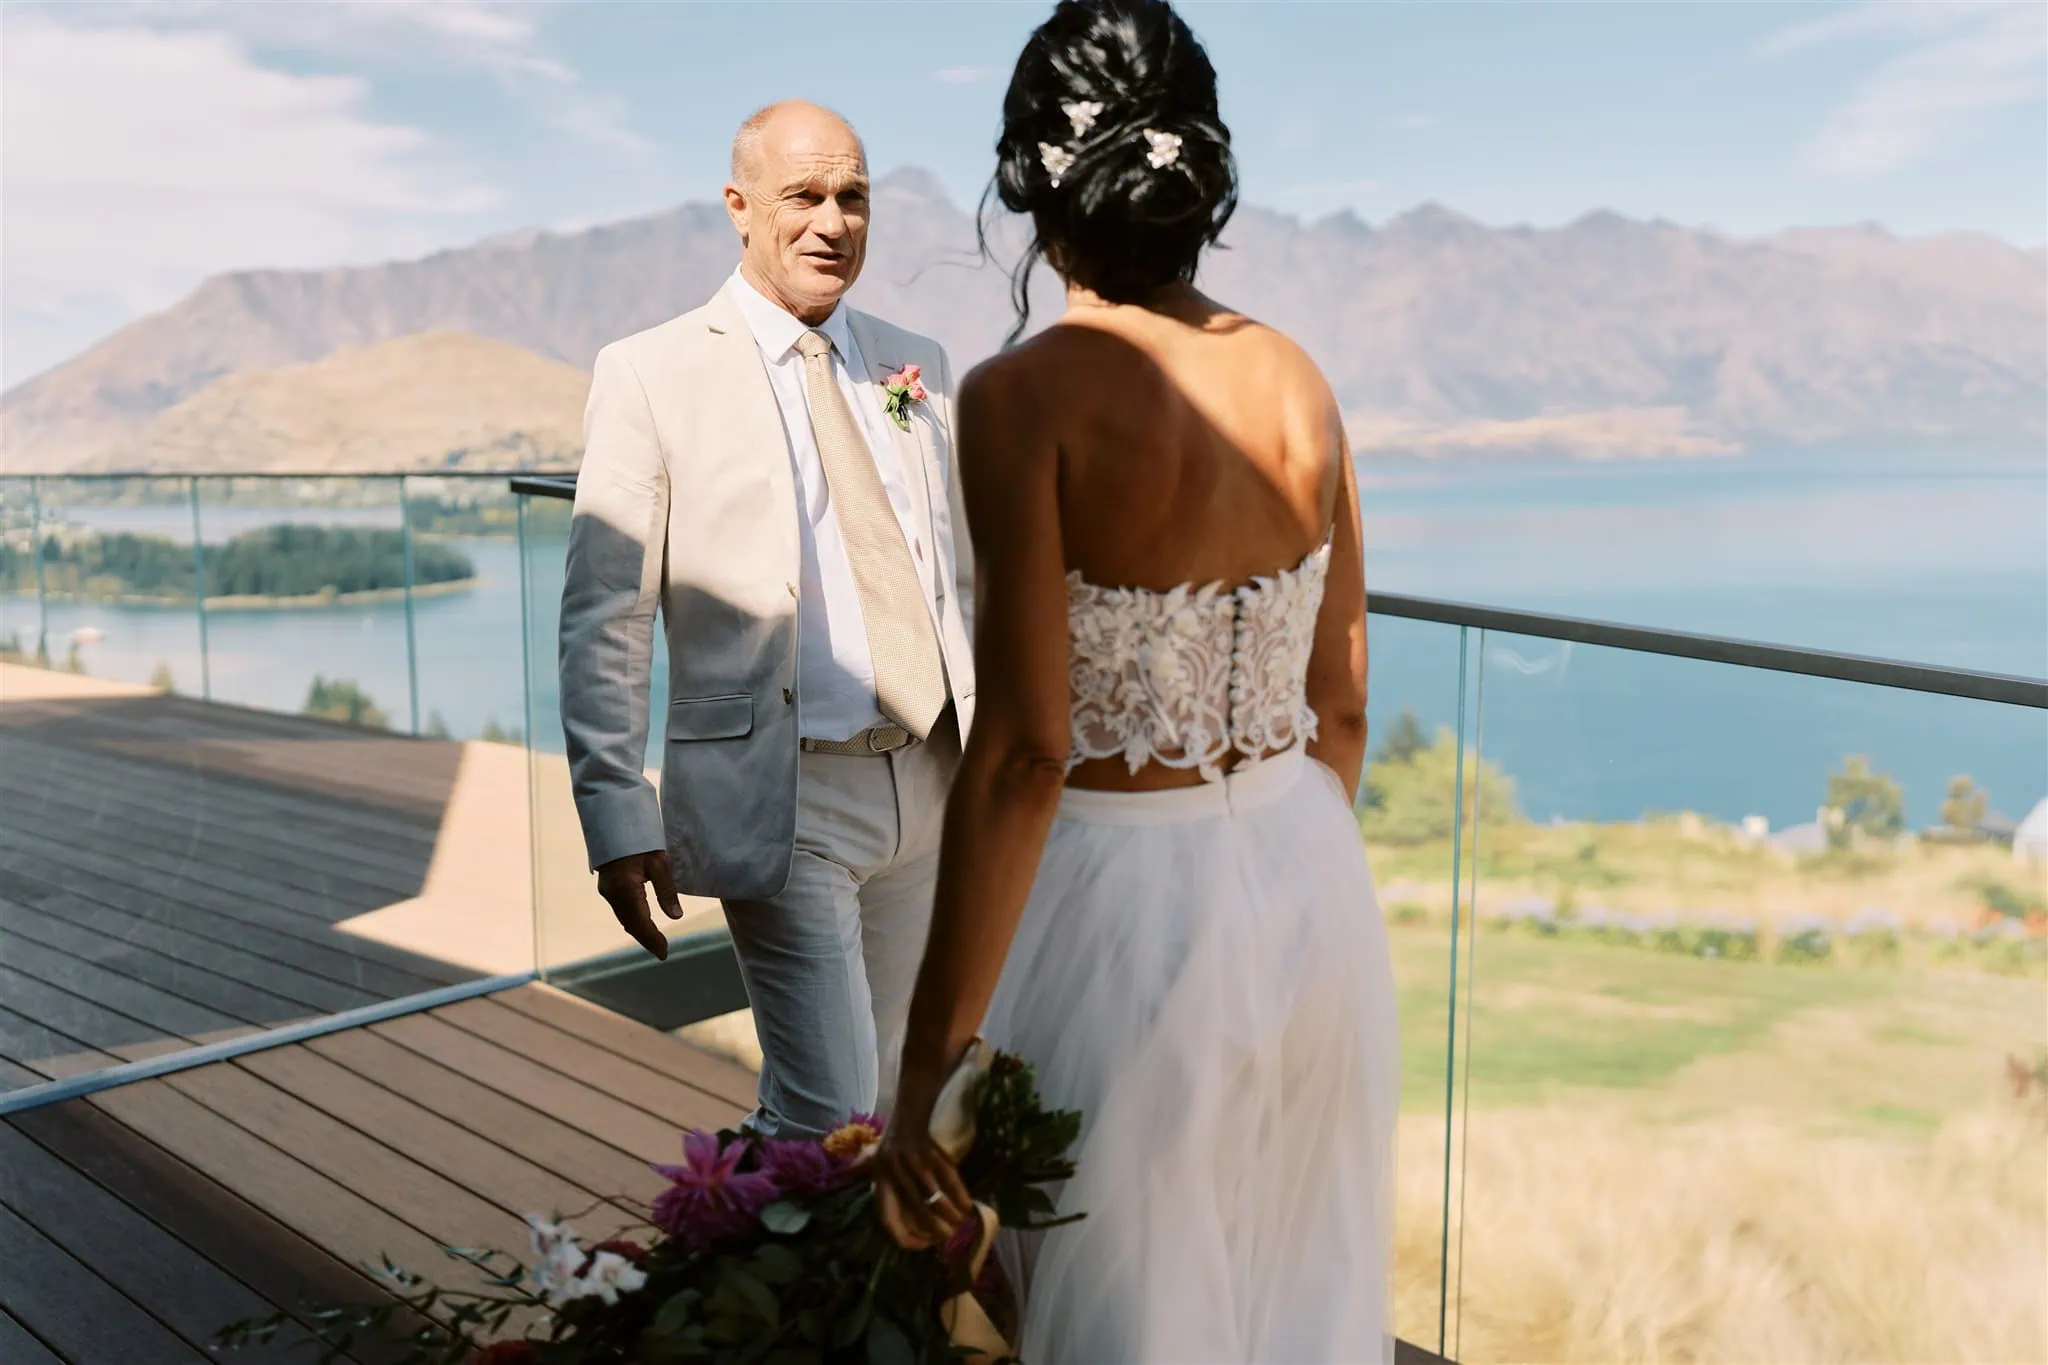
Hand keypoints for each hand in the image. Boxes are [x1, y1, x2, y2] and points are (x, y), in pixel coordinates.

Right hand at [595, 850, 682, 959]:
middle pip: (630, 923)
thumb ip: (666, 890)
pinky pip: (620, 910)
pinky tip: (643, 924)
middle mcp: (613, 893)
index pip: (640, 921)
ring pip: (624, 918)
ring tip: (656, 942)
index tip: (664, 953)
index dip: (652, 939)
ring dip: (639, 931)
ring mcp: (607, 891)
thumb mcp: (659, 862)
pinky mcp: (607, 887)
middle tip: (662, 951)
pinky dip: (632, 920)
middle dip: (646, 938)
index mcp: (626, 888)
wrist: (615, 823)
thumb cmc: (641, 840)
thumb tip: (676, 916)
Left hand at [871, 1121, 973, 1250]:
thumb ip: (865, 1174)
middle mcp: (896, 1172)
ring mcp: (915, 1162)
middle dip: (934, 1227)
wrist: (910, 1112)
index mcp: (880, 1178)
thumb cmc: (893, 1140)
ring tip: (959, 1223)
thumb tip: (857, 1187)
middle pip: (917, 1209)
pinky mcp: (932, 1154)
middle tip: (947, 1236)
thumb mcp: (874, 1158)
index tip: (920, 1245)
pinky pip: (949, 1179)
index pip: (887, 1215)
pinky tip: (966, 1205)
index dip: (902, 1236)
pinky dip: (959, 1195)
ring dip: (949, 1214)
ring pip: (935, 1197)